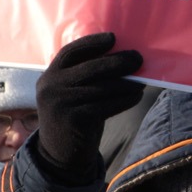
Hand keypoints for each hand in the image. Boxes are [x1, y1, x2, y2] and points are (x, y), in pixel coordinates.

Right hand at [31, 32, 143, 184]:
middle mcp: (51, 87)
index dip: (92, 42)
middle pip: (91, 68)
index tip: (113, 38)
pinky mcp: (73, 118)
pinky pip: (106, 104)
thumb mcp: (72, 93)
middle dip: (118, 62)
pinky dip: (124, 99)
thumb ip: (86, 76)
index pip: (71, 51)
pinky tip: (136, 96)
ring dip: (126, 83)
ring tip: (141, 81)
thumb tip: (123, 56)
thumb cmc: (74, 116)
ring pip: (102, 87)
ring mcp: (60, 102)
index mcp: (49, 75)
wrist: (60, 154)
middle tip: (138, 58)